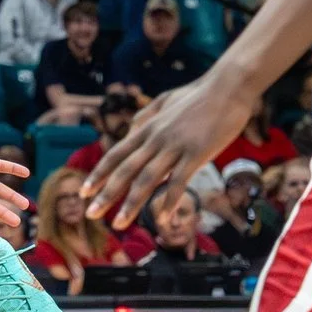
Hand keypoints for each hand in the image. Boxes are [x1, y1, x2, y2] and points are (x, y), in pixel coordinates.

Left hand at [85, 76, 253, 228]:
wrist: (227, 87)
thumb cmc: (199, 95)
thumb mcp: (164, 100)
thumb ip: (146, 115)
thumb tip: (132, 128)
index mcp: (146, 129)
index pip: (116, 155)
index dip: (98, 174)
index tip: (84, 191)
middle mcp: (155, 139)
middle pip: (125, 170)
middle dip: (106, 194)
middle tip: (91, 214)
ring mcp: (174, 146)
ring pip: (146, 179)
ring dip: (131, 204)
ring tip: (119, 224)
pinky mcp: (196, 153)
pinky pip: (178, 181)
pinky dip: (168, 201)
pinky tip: (160, 218)